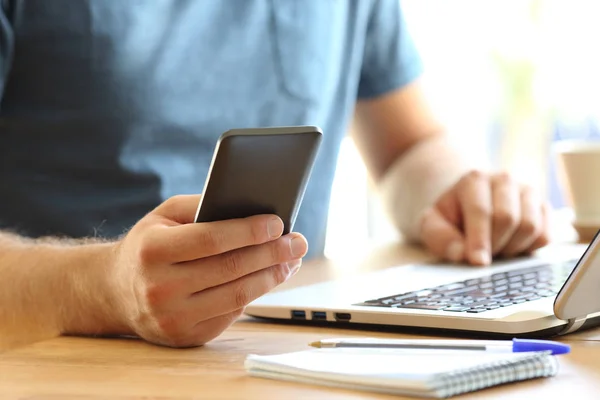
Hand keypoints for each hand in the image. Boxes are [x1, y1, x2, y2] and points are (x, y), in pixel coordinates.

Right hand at [106, 194, 307, 346]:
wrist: (115, 292)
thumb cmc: (148, 245)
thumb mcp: (164, 216)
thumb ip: (202, 207)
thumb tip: (250, 206)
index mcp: (151, 250)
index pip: (210, 239)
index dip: (248, 231)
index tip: (278, 222)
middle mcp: (159, 288)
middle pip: (230, 269)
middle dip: (271, 253)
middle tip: (298, 241)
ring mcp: (172, 317)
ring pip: (237, 295)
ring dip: (272, 276)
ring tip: (291, 260)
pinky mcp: (186, 336)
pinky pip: (232, 313)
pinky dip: (255, 293)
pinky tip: (269, 277)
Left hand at [419, 171, 549, 264]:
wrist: (469, 206)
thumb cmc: (451, 218)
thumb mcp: (433, 225)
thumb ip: (440, 238)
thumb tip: (461, 253)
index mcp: (474, 179)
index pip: (481, 211)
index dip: (479, 239)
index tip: (478, 262)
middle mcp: (505, 180)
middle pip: (508, 218)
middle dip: (494, 244)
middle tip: (483, 255)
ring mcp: (528, 192)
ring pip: (530, 227)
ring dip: (512, 248)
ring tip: (495, 249)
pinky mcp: (544, 208)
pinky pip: (546, 236)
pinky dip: (529, 249)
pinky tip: (511, 247)